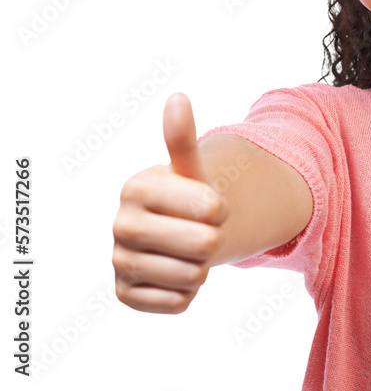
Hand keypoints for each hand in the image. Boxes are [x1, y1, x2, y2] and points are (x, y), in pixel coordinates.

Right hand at [112, 93, 228, 312]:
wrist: (176, 232)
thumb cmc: (188, 196)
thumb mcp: (191, 168)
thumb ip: (182, 138)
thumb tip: (177, 97)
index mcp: (135, 188)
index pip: (210, 209)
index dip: (221, 209)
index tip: (208, 204)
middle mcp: (120, 225)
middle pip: (204, 245)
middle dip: (213, 239)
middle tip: (199, 229)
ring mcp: (119, 261)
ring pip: (193, 276)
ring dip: (202, 267)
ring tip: (187, 251)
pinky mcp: (125, 294)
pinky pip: (178, 302)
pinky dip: (188, 292)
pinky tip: (176, 273)